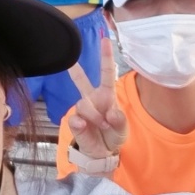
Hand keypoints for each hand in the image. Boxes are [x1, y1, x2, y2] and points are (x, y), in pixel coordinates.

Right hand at [67, 37, 127, 157]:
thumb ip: (120, 120)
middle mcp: (92, 99)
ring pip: (83, 104)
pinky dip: (82, 124)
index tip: (105, 40)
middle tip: (71, 62)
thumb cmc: (113, 135)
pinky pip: (75, 118)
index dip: (105, 56)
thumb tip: (111, 113)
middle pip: (82, 81)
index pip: (106, 73)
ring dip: (95, 116)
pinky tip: (85, 127)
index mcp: (107, 95)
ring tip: (103, 126)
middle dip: (76, 71)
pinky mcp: (75, 122)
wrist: (102, 153)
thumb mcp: (123, 129)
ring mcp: (82, 110)